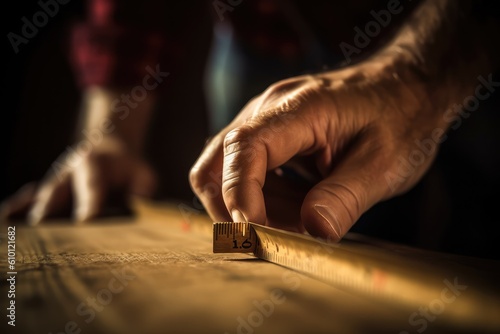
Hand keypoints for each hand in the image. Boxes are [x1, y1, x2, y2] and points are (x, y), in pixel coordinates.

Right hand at [1, 138, 155, 224]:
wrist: (108, 146)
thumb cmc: (128, 166)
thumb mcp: (142, 172)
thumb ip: (143, 187)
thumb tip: (140, 204)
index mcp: (94, 162)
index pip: (92, 184)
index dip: (89, 201)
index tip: (86, 219)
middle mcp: (68, 170)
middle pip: (58, 191)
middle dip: (52, 210)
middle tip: (46, 233)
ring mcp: (55, 180)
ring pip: (40, 196)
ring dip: (31, 212)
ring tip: (18, 231)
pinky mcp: (48, 190)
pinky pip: (30, 198)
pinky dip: (18, 207)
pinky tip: (6, 218)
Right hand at [190, 55, 445, 240]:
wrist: (407, 86)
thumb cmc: (401, 118)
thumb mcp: (385, 163)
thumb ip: (345, 198)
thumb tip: (311, 232)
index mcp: (299, 109)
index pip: (245, 148)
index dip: (239, 194)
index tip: (254, 233)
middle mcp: (269, 109)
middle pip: (215, 163)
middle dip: (230, 208)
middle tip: (270, 237)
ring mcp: (265, 120)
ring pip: (225, 173)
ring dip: (253, 207)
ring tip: (300, 221)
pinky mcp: (270, 134)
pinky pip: (247, 172)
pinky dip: (263, 200)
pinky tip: (300, 207)